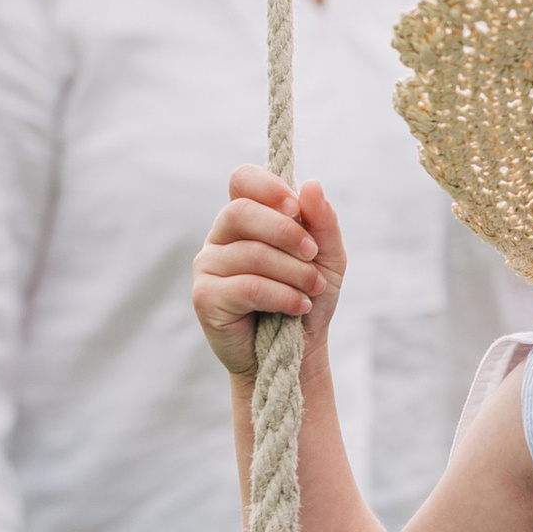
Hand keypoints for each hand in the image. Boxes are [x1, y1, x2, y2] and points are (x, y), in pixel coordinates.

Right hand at [193, 169, 347, 378]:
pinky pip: (246, 286)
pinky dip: (281, 295)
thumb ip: (322, 221)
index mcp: (247, 217)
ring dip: (294, 272)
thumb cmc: (307, 296)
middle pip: (242, 212)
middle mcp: (221, 236)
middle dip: (286, 232)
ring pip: (251, 253)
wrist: (297, 351)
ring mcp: (207, 265)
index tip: (295, 207)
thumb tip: (311, 185)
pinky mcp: (205, 297)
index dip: (267, 186)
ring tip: (313, 289)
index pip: (242, 180)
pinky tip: (298, 306)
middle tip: (313, 254)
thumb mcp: (327, 256)